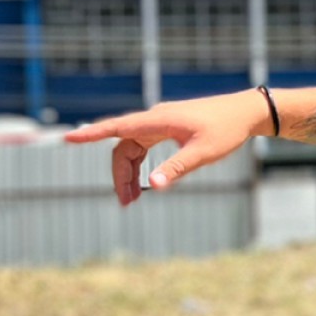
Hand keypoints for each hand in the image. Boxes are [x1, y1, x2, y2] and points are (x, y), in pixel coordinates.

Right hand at [65, 91, 268, 205]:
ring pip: (132, 148)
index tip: (69, 138)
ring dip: (129, 173)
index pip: (117, 127)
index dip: (92, 134)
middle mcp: (155, 118)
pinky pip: (143, 146)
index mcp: (159, 120)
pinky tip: (143, 182)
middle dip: (120, 175)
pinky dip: (140, 164)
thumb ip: (177, 168)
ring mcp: (160, 122)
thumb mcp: (203, 153)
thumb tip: (153, 185)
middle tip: (126, 203)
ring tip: (132, 200)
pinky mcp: (168, 127)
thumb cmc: (226, 130)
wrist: (246, 112)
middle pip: (123, 147)